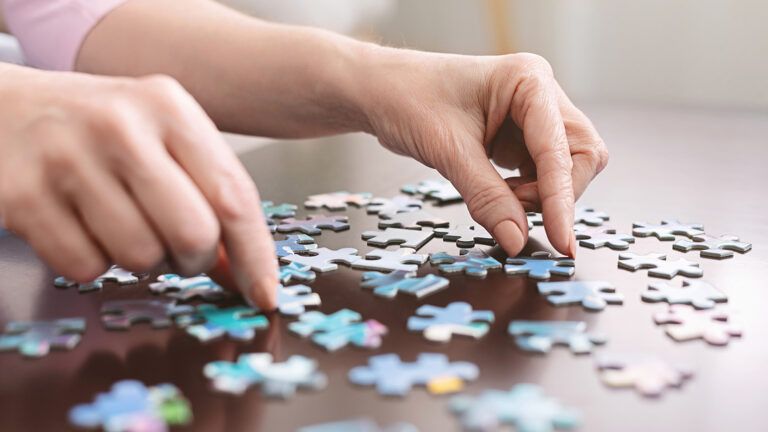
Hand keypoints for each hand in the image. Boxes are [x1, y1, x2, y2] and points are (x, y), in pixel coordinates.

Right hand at [0, 66, 277, 307]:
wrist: (4, 108)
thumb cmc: (98, 129)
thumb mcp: (161, 138)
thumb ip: (207, 192)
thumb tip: (241, 270)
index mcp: (168, 107)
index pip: (233, 196)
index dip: (255, 255)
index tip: (264, 294)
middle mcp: (121, 126)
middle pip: (192, 235)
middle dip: (192, 260)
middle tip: (176, 250)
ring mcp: (67, 159)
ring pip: (140, 258)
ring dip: (142, 261)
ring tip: (122, 225)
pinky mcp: (23, 197)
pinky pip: (86, 268)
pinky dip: (92, 262)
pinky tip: (81, 226)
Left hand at [359, 49, 607, 256]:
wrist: (381, 91)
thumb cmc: (408, 99)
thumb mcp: (447, 151)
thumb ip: (486, 197)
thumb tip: (517, 240)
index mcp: (529, 80)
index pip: (561, 149)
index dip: (561, 199)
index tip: (560, 241)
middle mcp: (540, 95)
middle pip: (581, 156)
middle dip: (555, 193)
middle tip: (514, 211)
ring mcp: (534, 117)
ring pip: (566, 169)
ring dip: (541, 196)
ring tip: (498, 198)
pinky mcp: (522, 137)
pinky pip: (543, 174)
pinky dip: (527, 194)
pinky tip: (498, 194)